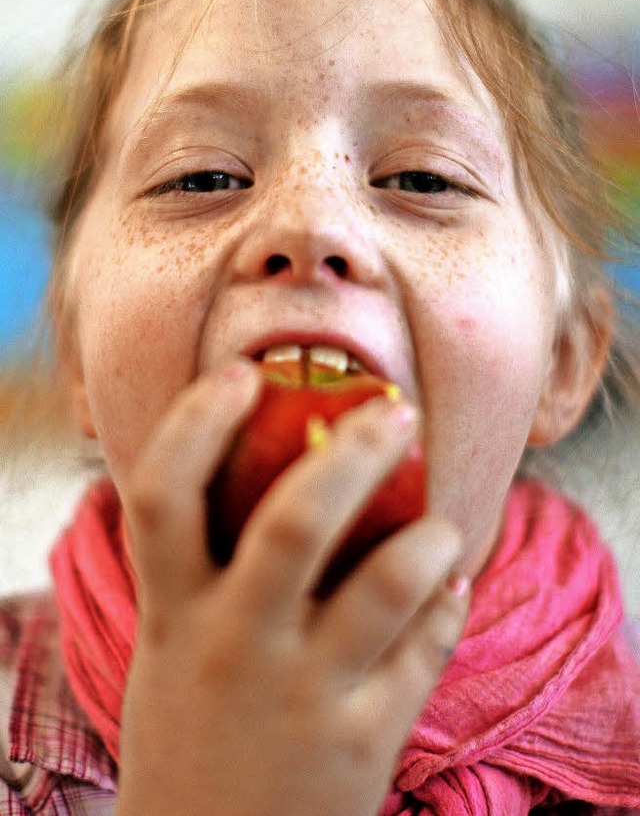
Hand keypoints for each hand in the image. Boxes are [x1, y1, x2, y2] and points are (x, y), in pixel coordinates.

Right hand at [115, 359, 467, 815]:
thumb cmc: (191, 728)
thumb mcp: (174, 644)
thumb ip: (204, 567)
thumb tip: (257, 465)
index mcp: (173, 614)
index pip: (163, 495)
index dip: (197, 421)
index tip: (243, 373)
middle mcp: (233, 647)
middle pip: (291, 521)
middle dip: (352, 452)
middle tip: (394, 411)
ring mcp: (301, 697)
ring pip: (384, 586)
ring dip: (429, 536)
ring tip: (442, 519)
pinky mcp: (362, 743)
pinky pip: (425, 651)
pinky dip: (447, 606)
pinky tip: (449, 586)